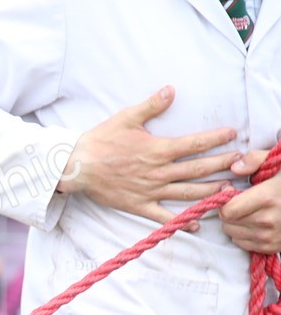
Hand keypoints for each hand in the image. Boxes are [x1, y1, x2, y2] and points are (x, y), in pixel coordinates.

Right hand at [57, 86, 240, 229]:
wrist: (76, 167)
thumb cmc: (100, 141)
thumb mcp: (126, 118)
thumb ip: (151, 105)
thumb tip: (170, 90)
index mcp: (158, 149)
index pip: (195, 144)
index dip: (216, 138)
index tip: (232, 134)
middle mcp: (158, 172)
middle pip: (198, 169)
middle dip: (221, 165)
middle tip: (238, 162)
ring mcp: (150, 191)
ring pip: (188, 193)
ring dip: (210, 191)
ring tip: (227, 189)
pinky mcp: (139, 205)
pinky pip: (165, 216)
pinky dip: (182, 222)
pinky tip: (197, 224)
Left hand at [220, 150, 280, 253]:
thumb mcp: (280, 162)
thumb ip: (255, 159)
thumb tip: (234, 168)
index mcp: (267, 198)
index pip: (227, 211)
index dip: (224, 201)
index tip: (231, 193)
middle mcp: (267, 221)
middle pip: (227, 223)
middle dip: (230, 212)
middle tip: (242, 202)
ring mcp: (270, 237)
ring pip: (233, 235)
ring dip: (236, 224)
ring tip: (251, 212)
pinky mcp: (273, 247)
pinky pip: (244, 244)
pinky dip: (245, 235)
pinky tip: (257, 223)